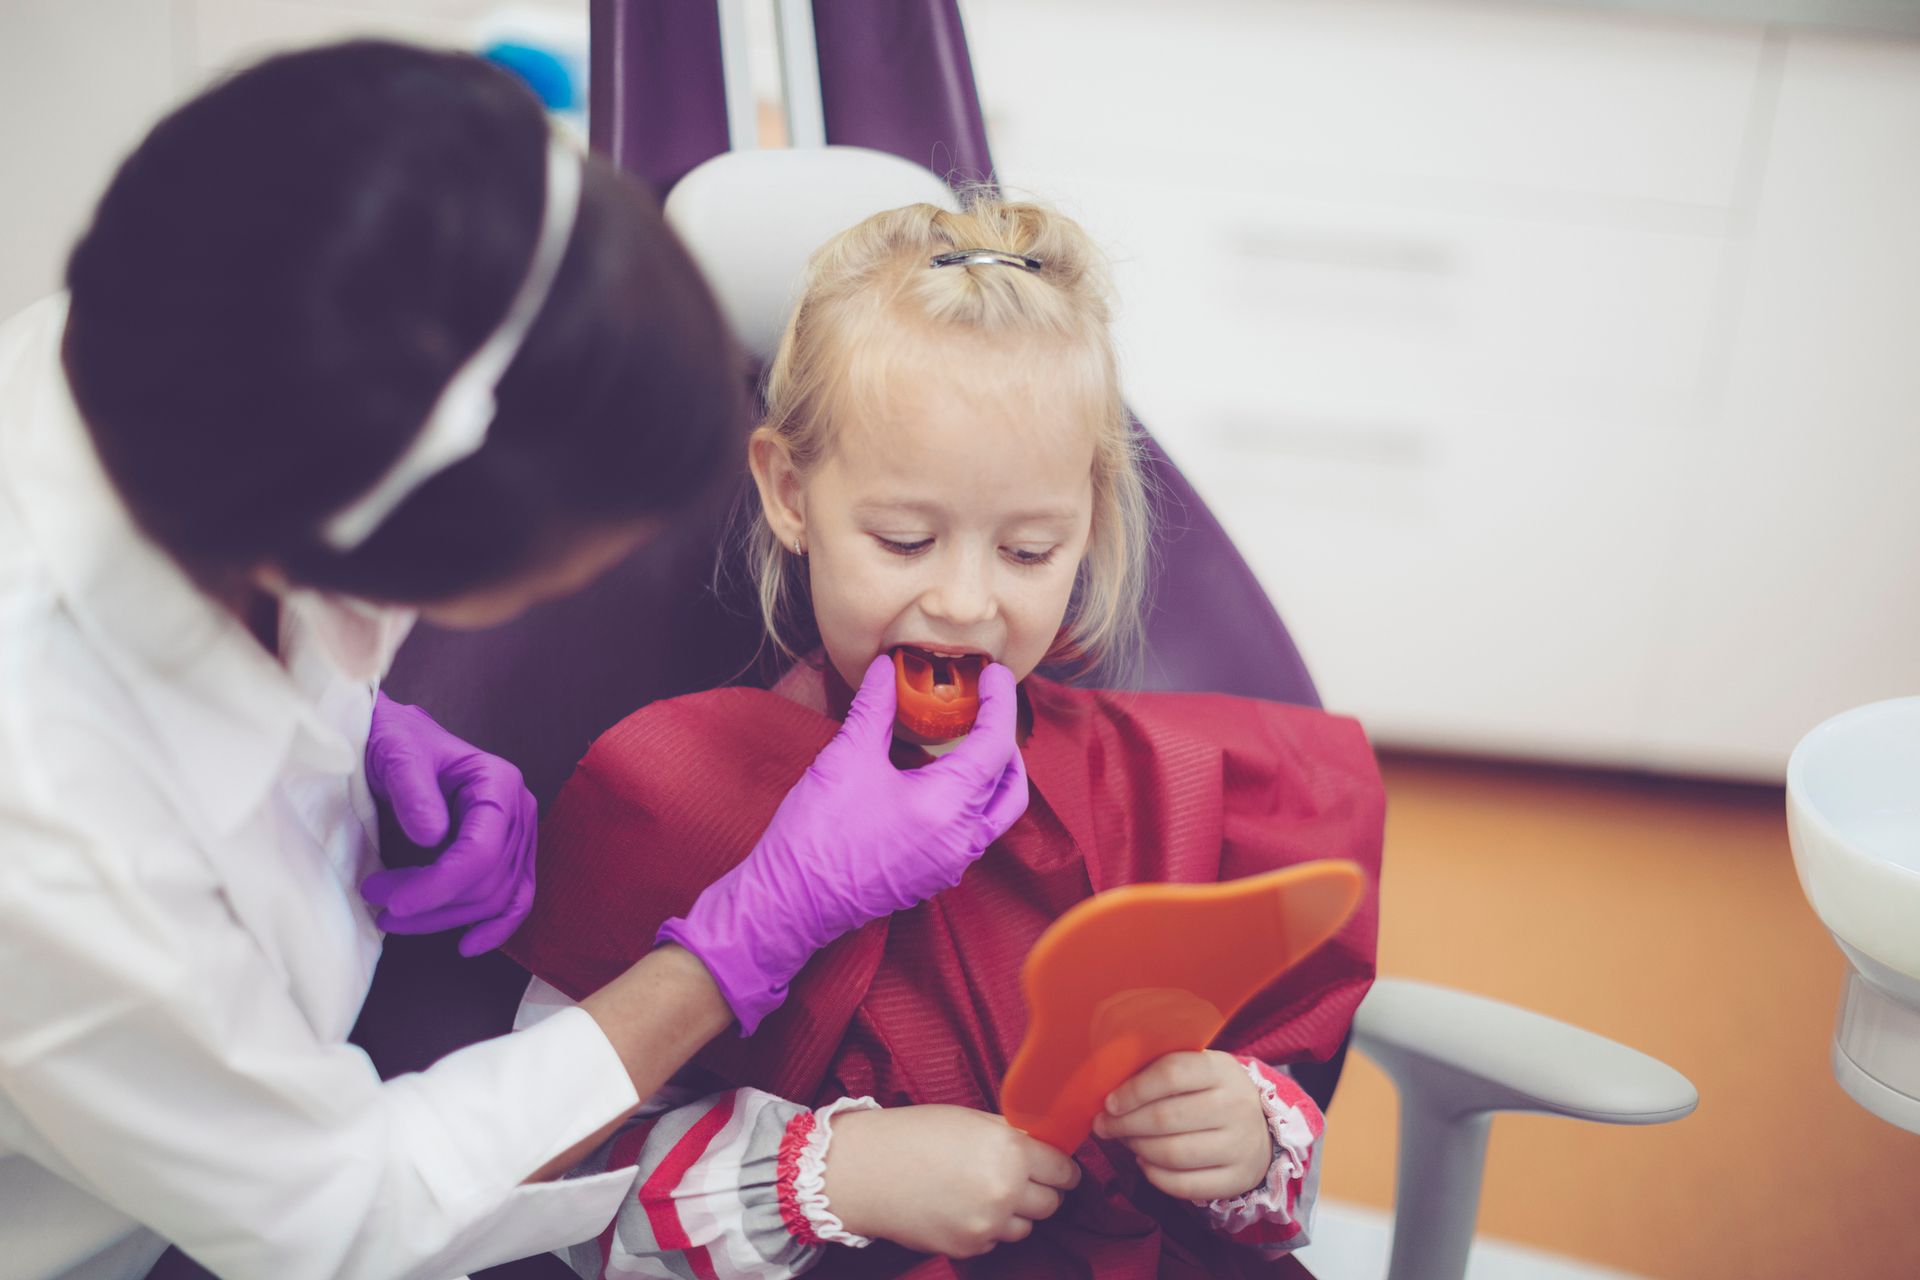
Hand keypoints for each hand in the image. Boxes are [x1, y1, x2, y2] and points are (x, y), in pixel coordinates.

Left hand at [358, 693, 538, 956]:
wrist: (398, 739)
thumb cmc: (395, 740)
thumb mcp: (395, 753)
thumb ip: (413, 791)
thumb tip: (432, 837)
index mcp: (499, 784)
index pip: (482, 852)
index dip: (439, 886)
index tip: (392, 903)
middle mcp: (518, 811)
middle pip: (490, 882)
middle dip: (433, 903)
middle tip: (375, 900)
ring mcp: (518, 835)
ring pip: (497, 898)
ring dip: (446, 918)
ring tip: (392, 917)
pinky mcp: (508, 854)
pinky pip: (514, 899)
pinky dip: (495, 926)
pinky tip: (467, 944)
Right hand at [658, 654, 1027, 1031]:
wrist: (790, 902)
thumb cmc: (816, 835)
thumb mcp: (846, 758)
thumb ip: (875, 708)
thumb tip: (886, 670)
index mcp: (947, 806)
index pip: (995, 744)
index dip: (999, 702)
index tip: (992, 675)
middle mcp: (960, 840)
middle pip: (1008, 780)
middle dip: (1003, 739)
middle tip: (985, 707)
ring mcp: (951, 863)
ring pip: (997, 812)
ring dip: (993, 773)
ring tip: (968, 739)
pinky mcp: (935, 874)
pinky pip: (973, 832)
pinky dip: (972, 799)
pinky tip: (940, 778)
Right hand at [823, 1105, 1079, 1257]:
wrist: (866, 1170)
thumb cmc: (915, 1134)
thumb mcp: (971, 1119)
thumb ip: (1012, 1134)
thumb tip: (1043, 1145)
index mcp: (1010, 1150)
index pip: (1064, 1170)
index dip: (1062, 1167)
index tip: (1057, 1167)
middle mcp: (1006, 1191)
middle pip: (1052, 1202)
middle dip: (1041, 1190)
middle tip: (1021, 1177)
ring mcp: (988, 1224)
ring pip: (1027, 1226)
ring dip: (1017, 1212)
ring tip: (986, 1191)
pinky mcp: (969, 1247)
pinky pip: (997, 1240)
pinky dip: (989, 1227)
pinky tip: (964, 1206)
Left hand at [1091, 1051, 1272, 1201]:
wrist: (1260, 1127)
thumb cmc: (1211, 1092)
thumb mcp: (1196, 1069)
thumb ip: (1160, 1071)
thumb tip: (1109, 1091)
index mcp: (1222, 1069)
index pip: (1171, 1074)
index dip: (1133, 1090)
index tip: (1109, 1102)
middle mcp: (1237, 1106)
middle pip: (1166, 1118)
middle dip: (1125, 1124)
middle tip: (1105, 1126)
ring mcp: (1241, 1146)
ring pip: (1172, 1154)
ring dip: (1138, 1149)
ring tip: (1126, 1141)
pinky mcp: (1238, 1179)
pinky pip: (1185, 1185)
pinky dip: (1155, 1176)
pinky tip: (1145, 1162)